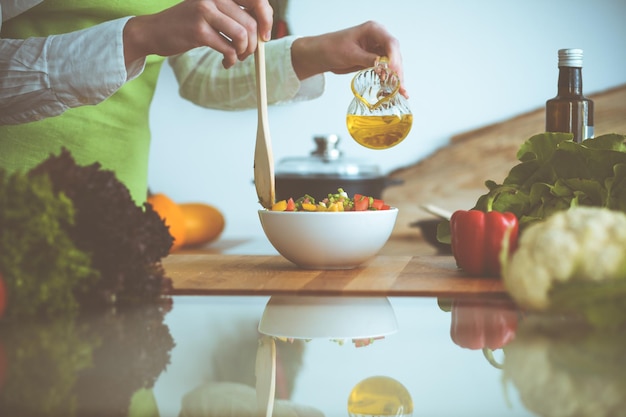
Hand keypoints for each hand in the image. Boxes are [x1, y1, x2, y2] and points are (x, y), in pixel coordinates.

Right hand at [123, 0, 272, 67]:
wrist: (154, 31)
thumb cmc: (188, 23)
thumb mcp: (211, 10)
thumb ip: (234, 14)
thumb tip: (264, 28)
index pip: (257, 0)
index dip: (267, 19)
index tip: (265, 35)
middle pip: (251, 23)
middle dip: (254, 44)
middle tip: (247, 53)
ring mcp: (205, 12)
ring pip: (242, 36)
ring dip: (244, 53)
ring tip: (236, 57)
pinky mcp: (199, 31)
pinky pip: (228, 49)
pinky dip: (231, 60)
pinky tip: (226, 63)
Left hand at [291, 21, 407, 97]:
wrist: (321, 55)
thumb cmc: (331, 48)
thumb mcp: (350, 54)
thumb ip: (367, 59)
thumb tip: (382, 65)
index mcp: (373, 30)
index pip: (390, 43)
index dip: (394, 57)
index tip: (394, 70)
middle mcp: (378, 39)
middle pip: (394, 54)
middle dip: (398, 71)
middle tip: (399, 85)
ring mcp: (377, 49)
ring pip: (393, 64)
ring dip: (397, 77)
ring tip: (401, 91)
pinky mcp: (374, 60)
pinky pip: (386, 70)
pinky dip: (390, 79)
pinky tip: (395, 89)